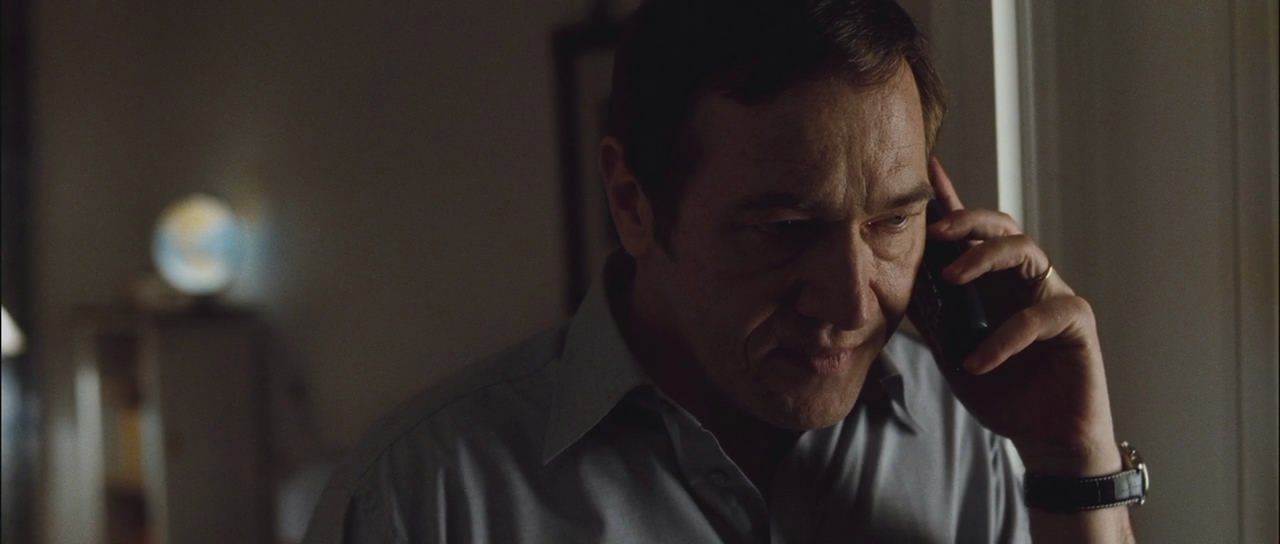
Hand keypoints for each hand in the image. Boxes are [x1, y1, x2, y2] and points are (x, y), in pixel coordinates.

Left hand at [923, 158, 1120, 475]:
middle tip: (937, 231)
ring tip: (951, 279)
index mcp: (996, 285)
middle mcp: (1026, 282)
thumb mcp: (953, 353)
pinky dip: (1002, 338)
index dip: (952, 201)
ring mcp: (1054, 296)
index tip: (927, 169)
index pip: (973, 235)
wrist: (1047, 440)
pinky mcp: (1076, 322)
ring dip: (985, 258)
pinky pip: (1038, 314)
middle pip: (1004, 227)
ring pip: (1027, 251)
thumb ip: (933, 319)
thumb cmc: (1004, 393)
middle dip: (969, 220)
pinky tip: (976, 361)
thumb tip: (895, 289)